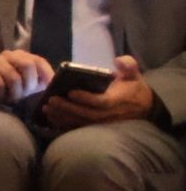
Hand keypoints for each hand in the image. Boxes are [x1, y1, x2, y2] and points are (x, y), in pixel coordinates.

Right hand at [0, 50, 53, 104]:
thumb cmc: (5, 91)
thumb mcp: (26, 88)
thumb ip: (39, 84)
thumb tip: (56, 88)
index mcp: (23, 57)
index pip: (39, 61)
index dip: (45, 76)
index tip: (44, 90)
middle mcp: (10, 55)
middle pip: (27, 65)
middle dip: (28, 86)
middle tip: (23, 97)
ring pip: (12, 76)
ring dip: (13, 93)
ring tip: (10, 100)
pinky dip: (0, 94)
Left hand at [42, 55, 156, 130]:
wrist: (144, 107)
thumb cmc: (134, 87)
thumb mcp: (134, 74)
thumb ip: (129, 65)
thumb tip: (118, 61)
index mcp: (118, 100)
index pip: (101, 102)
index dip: (85, 98)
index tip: (70, 92)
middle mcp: (109, 114)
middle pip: (86, 114)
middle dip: (67, 108)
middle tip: (51, 100)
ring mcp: (103, 123)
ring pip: (81, 123)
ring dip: (62, 117)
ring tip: (46, 108)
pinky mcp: (97, 127)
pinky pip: (79, 129)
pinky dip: (64, 125)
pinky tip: (51, 118)